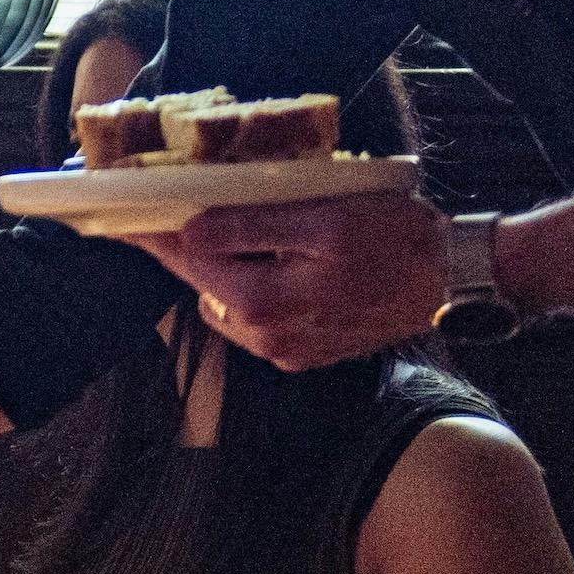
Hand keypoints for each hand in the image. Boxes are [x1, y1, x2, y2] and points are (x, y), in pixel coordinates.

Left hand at [157, 189, 451, 371]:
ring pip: (229, 305)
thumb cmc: (398, 238)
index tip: (118, 221)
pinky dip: (252, 291)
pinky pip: (260, 320)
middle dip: (184, 251)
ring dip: (220, 271)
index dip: (153, 236)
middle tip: (160, 218)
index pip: (190, 262)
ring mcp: (287, 352)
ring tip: (217, 235)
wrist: (456, 280)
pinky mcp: (307, 354)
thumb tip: (191, 230)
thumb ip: (251, 228)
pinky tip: (264, 265)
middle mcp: (266, 338)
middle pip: (205, 286)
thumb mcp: (323, 218)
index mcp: (263, 303)